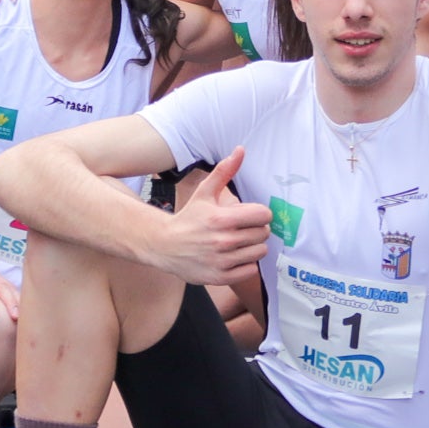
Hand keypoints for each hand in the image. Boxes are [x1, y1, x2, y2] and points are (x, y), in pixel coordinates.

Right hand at [158, 146, 272, 283]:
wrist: (165, 245)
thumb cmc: (188, 218)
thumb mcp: (204, 193)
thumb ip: (224, 172)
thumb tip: (240, 150)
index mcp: (222, 218)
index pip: (263, 215)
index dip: (260, 213)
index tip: (251, 215)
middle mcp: (224, 241)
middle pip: (263, 233)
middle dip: (256, 229)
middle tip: (243, 228)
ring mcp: (223, 261)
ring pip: (260, 252)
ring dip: (253, 246)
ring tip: (239, 242)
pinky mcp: (221, 277)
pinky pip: (250, 270)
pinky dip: (246, 264)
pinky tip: (234, 256)